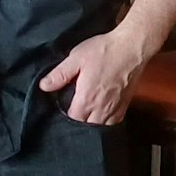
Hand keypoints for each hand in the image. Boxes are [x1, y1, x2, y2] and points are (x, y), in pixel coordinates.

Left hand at [37, 25, 152, 124]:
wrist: (132, 47)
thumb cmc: (104, 50)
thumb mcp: (76, 58)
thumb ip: (60, 74)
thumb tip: (43, 86)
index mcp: (86, 99)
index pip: (72, 120)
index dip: (65, 117)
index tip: (62, 108)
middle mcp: (101, 109)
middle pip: (86, 127)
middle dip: (79, 122)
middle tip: (73, 111)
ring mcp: (115, 109)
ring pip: (101, 128)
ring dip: (92, 124)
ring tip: (86, 115)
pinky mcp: (125, 106)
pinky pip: (114, 123)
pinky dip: (106, 122)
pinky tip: (101, 114)